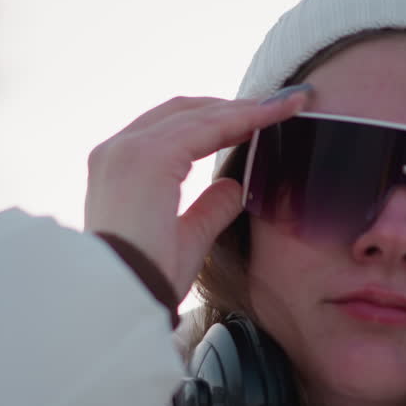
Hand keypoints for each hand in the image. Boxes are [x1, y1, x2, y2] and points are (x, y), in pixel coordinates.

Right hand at [84, 86, 311, 297]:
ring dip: (245, 108)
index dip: (217, 121)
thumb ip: (208, 209)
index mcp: (119, 168)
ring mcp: (130, 149)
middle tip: (280, 105)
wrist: (122, 300)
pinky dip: (242, 119)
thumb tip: (234, 187)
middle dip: (233, 106)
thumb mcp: (187, 238)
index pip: (172, 129)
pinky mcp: (150, 156)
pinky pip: (207, 127)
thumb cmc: (148, 280)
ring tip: (287, 105)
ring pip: (199, 114)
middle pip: (184, 111)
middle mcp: (118, 150)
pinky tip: (270, 118)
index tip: (257, 120)